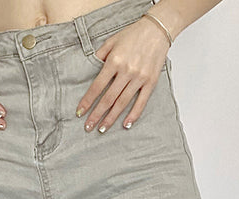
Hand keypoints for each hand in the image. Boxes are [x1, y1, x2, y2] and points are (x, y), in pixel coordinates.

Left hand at [76, 16, 169, 132]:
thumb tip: (89, 69)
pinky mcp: (151, 82)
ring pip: (122, 103)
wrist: (158, 29)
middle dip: (97, 114)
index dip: (88, 101)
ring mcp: (139, 78)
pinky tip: (125, 124)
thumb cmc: (133, 35)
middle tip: (88, 127)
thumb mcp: (112, 41)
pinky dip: (133, 115)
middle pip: (108, 99)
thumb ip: (100, 56)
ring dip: (111, 118)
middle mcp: (126, 71)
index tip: (80, 113)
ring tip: (102, 129)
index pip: (97, 86)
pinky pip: (141, 102)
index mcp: (114, 61)